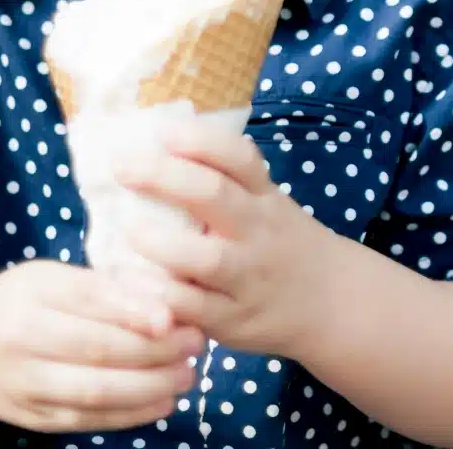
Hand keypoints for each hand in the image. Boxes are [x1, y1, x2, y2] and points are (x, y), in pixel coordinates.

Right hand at [0, 259, 205, 433]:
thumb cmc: (27, 300)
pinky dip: (130, 415)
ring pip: (94, 391)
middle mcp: (19, 339)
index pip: (89, 300)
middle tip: (195, 343)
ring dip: (150, 387)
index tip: (174, 319)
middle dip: (155, 350)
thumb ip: (107, 285)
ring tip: (187, 375)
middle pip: (96, 349)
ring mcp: (23, 383)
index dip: (134, 311)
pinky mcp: (31, 417)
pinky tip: (163, 402)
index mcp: (31, 291)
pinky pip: (87, 420)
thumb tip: (167, 300)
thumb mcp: (56, 276)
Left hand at [115, 120, 338, 358]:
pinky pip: (193, 309)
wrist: (330, 300)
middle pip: (215, 196)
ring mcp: (248, 277)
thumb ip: (224, 180)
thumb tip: (153, 142)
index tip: (162, 131)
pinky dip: (160, 296)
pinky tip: (130, 283)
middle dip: (165, 177)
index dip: (201, 141)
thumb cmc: (278, 242)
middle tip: (122, 166)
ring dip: (160, 242)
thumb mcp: (265, 202)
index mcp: (264, 196)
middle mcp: (259, 231)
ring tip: (126, 228)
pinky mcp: (233, 320)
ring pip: (205, 258)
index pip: (239, 158)